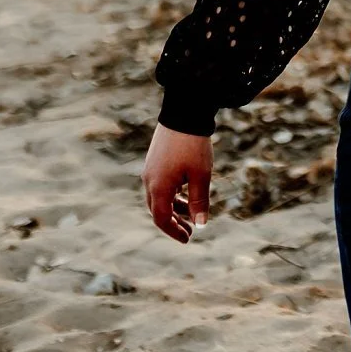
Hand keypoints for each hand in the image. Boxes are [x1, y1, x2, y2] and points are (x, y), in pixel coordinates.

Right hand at [141, 124, 213, 241]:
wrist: (184, 113)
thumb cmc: (193, 146)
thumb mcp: (201, 175)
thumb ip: (199, 201)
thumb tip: (200, 224)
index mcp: (158, 187)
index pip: (161, 219)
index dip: (174, 231)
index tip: (188, 239)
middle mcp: (149, 180)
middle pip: (157, 210)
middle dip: (174, 222)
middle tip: (191, 230)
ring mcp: (150, 170)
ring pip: (159, 197)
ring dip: (174, 207)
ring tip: (192, 212)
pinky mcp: (154, 161)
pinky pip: (160, 185)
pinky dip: (172, 194)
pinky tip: (187, 192)